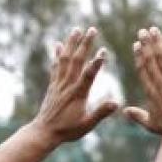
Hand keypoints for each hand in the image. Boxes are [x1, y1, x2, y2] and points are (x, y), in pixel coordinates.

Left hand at [30, 27, 117, 143]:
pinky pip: (55, 66)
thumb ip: (101, 113)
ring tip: (76, 30)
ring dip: (71, 43)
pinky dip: (57, 54)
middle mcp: (67, 85)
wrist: (44, 131)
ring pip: (65, 59)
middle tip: (92, 30)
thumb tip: (116, 103)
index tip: (104, 51)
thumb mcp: (87, 124)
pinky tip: (58, 44)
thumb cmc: (68, 130)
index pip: (88, 75)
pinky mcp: (53, 85)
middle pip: (76, 60)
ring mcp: (59, 83)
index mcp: (78, 94)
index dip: (96, 62)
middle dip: (85, 44)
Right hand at [125, 27, 161, 131]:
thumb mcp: (151, 123)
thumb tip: (124, 112)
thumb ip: (138, 115)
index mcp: (150, 91)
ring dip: (157, 41)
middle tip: (142, 31)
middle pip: (150, 59)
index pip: (143, 70)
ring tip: (154, 29)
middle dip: (145, 44)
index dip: (139, 56)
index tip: (136, 46)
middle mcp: (159, 81)